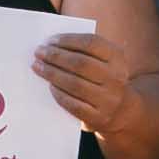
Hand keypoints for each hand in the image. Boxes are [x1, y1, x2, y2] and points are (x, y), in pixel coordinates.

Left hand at [34, 24, 137, 138]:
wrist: (120, 112)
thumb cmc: (103, 79)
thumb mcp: (104, 61)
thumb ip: (85, 51)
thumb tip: (53, 45)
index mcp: (118, 58)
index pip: (91, 43)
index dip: (68, 40)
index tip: (50, 40)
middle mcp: (116, 78)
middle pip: (81, 63)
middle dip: (56, 56)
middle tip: (39, 52)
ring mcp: (108, 99)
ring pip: (75, 84)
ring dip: (52, 74)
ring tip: (38, 67)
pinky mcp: (98, 118)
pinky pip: (74, 104)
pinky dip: (59, 94)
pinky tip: (50, 86)